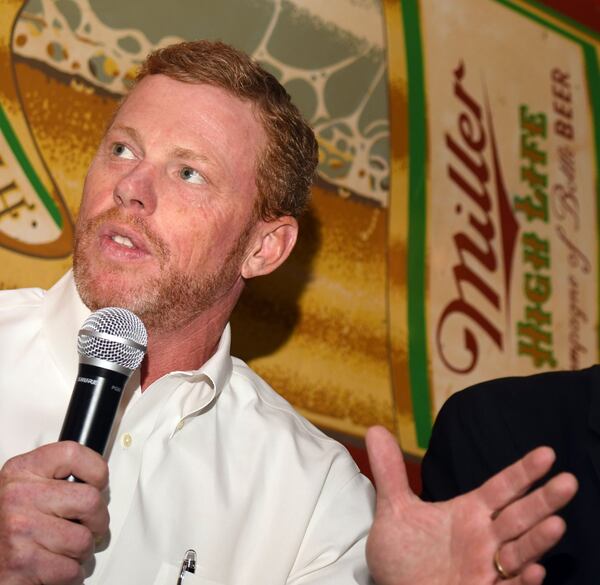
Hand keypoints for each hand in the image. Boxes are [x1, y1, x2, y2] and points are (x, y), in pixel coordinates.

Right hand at [0, 441, 108, 584]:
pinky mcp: (22, 565)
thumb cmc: (7, 524)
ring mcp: (19, 530)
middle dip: (97, 521)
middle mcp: (18, 497)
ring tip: (65, 549)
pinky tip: (55, 566)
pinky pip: (71, 571)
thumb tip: (97, 481)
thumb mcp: (26, 486)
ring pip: (84, 540)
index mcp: (22, 471)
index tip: (97, 484)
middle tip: (87, 526)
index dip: (95, 471)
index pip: (72, 454)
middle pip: (90, 500)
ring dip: (82, 552)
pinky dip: (70, 574)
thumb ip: (56, 478)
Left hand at [365, 426, 576, 584]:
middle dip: (544, 500)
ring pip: (519, 552)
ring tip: (557, 523)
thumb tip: (375, 429)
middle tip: (569, 482)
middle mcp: (484, 539)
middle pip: (519, 516)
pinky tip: (534, 571)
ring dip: (538, 540)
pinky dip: (521, 582)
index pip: (502, 488)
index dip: (523, 471)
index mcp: (470, 513)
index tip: (547, 453)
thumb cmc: (403, 553)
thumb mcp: (394, 509)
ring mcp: (486, 570)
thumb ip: (390, 471)